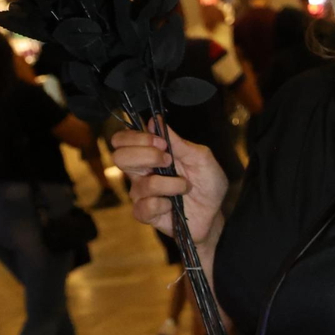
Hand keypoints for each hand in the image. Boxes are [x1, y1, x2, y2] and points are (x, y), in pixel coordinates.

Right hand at [111, 125, 226, 245]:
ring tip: (184, 187)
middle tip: (169, 161)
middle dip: (147, 156)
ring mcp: (141, 193)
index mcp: (150, 155)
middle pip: (119, 157)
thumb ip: (178, 142)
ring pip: (142, 184)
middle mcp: (141, 172)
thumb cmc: (207, 184)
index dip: (138, 138)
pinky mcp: (144, 213)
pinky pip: (145, 207)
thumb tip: (155, 120)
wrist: (214, 213)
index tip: (162, 143)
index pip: (123, 140)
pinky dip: (164, 204)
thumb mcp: (201, 158)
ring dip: (170, 184)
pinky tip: (172, 206)